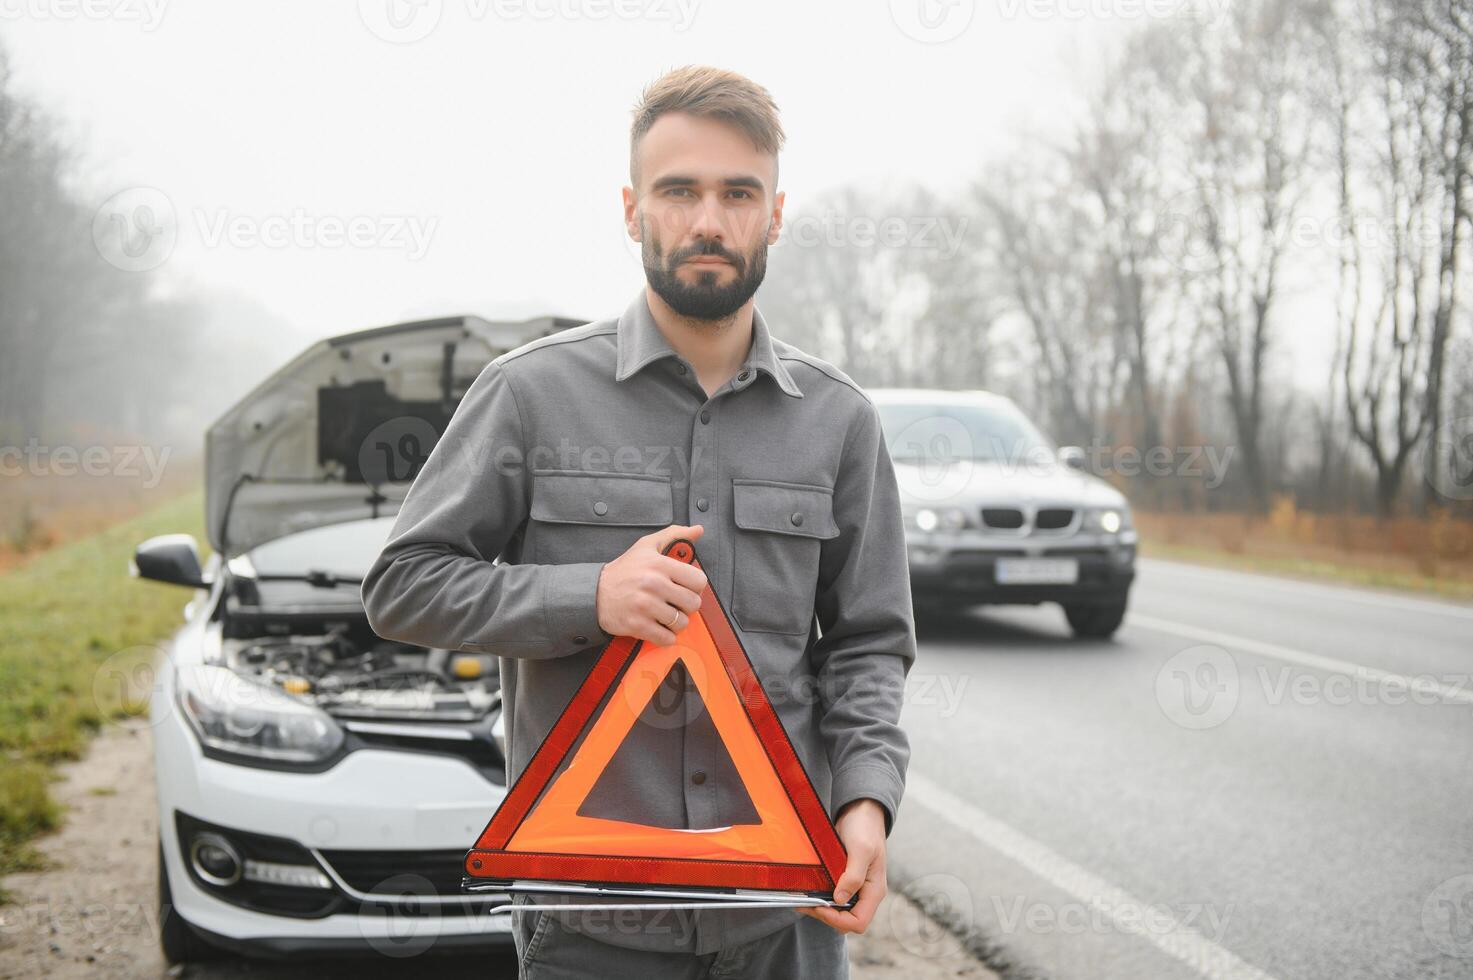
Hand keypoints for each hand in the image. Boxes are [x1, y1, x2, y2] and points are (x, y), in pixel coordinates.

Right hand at [595, 524, 708, 646]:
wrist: (594, 593)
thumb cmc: (623, 570)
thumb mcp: (647, 546)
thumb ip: (674, 536)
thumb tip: (697, 530)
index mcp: (659, 565)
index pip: (699, 581)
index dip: (695, 586)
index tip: (686, 587)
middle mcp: (654, 584)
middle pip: (693, 604)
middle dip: (686, 605)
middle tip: (675, 602)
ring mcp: (646, 606)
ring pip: (681, 623)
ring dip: (676, 622)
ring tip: (664, 614)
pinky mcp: (638, 625)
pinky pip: (667, 638)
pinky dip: (665, 636)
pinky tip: (658, 626)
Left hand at [799, 798, 886, 933]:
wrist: (861, 812)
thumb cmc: (865, 828)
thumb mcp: (861, 849)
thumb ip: (853, 876)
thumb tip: (839, 899)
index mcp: (874, 891)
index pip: (859, 921)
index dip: (838, 919)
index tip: (820, 905)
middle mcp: (865, 893)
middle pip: (846, 921)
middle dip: (825, 915)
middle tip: (805, 903)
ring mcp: (855, 888)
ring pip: (837, 911)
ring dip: (819, 908)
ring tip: (801, 899)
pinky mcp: (844, 880)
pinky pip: (832, 897)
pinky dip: (819, 897)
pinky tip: (807, 890)